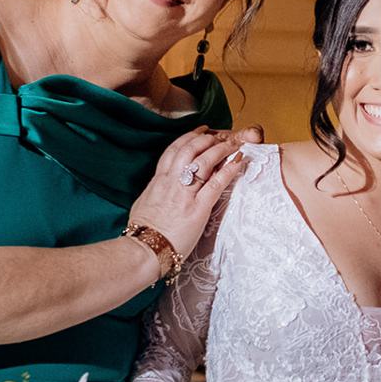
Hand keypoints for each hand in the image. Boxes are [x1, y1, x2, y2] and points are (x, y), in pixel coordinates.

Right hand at [128, 128, 247, 260]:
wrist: (144, 249)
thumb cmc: (142, 231)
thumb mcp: (145, 202)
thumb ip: (155, 191)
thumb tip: (159, 186)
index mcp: (158, 181)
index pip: (174, 151)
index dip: (189, 138)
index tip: (200, 132)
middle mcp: (171, 182)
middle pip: (190, 150)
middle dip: (207, 139)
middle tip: (221, 135)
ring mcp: (185, 194)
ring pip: (204, 162)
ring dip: (221, 149)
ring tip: (233, 143)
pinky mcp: (198, 208)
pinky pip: (216, 184)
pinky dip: (229, 170)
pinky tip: (238, 161)